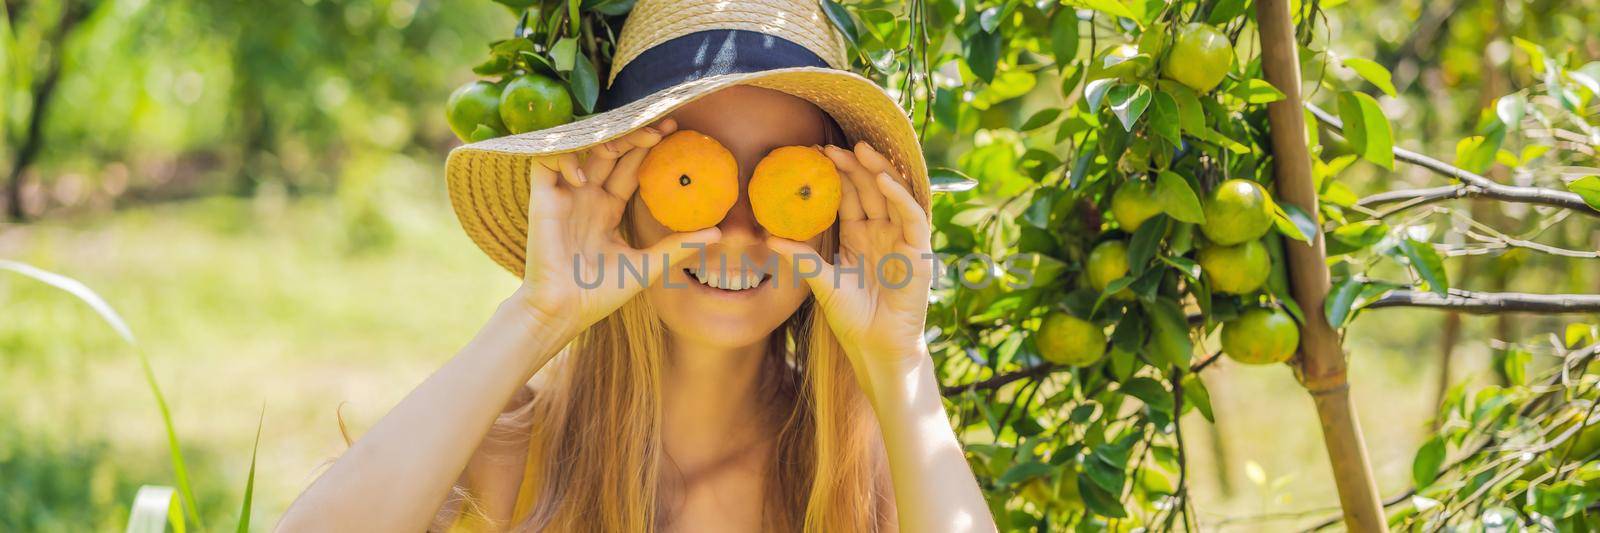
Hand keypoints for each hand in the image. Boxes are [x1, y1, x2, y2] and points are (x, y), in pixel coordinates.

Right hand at [513, 118, 720, 338]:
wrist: (564, 312)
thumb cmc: (601, 294)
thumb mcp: (647, 266)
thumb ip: (677, 246)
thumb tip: (719, 233)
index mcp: (608, 208)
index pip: (630, 167)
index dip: (649, 148)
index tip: (676, 134)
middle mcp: (587, 196)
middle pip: (611, 151)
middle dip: (635, 134)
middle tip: (664, 128)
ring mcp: (565, 195)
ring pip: (583, 148)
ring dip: (606, 139)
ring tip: (631, 141)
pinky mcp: (542, 200)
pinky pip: (546, 162)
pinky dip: (565, 158)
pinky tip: (584, 177)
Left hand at [768, 142, 933, 374]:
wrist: (877, 348)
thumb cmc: (852, 318)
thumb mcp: (823, 283)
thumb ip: (802, 259)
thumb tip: (769, 237)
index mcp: (860, 236)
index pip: (849, 196)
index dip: (835, 175)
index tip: (813, 155)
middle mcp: (882, 232)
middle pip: (870, 189)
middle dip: (853, 165)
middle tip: (831, 146)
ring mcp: (902, 239)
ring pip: (893, 195)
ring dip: (878, 170)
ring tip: (859, 149)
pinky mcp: (919, 252)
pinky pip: (913, 216)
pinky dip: (900, 197)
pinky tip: (883, 181)